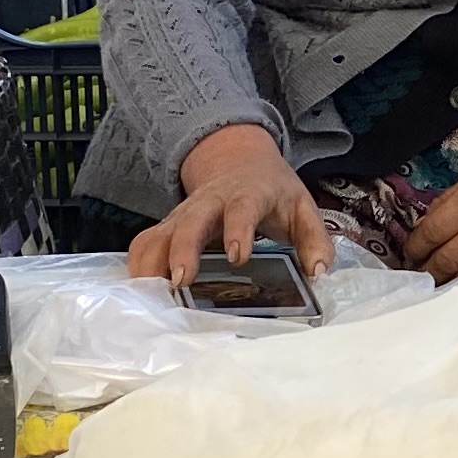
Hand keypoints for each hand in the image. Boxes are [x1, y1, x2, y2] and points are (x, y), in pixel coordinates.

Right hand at [133, 123, 325, 289]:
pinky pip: (146, 243)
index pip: (242, 209)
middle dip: (184, 249)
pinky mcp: (169, 226)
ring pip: (160, 233)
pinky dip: (138, 265)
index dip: (238, 230)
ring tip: (152, 296)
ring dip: (153, 263)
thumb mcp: (302, 208)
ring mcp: (184, 214)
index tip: (238, 255)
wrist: (240, 161)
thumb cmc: (273, 192)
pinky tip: (140, 292)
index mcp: (247, 195)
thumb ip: (315, 239)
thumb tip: (320, 272)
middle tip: (181, 280)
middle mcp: (210, 202)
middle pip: (190, 221)